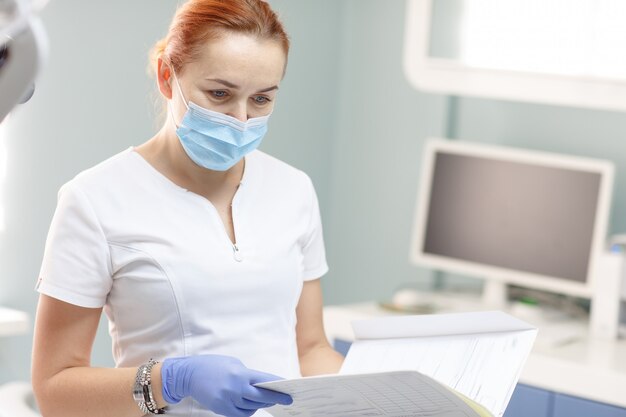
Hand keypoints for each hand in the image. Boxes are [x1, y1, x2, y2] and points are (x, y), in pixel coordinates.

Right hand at [161, 354, 292, 416]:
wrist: (189, 374)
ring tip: (269, 400)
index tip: (290, 390)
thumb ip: (248, 375)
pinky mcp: (221, 409)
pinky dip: (249, 410)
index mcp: (241, 374)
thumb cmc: (213, 365)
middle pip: (262, 397)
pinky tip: (252, 405)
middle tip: (286, 399)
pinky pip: (241, 413)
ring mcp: (228, 400)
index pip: (265, 381)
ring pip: (252, 407)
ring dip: (262, 404)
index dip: (279, 386)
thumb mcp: (234, 364)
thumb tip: (261, 385)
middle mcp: (236, 388)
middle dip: (275, 398)